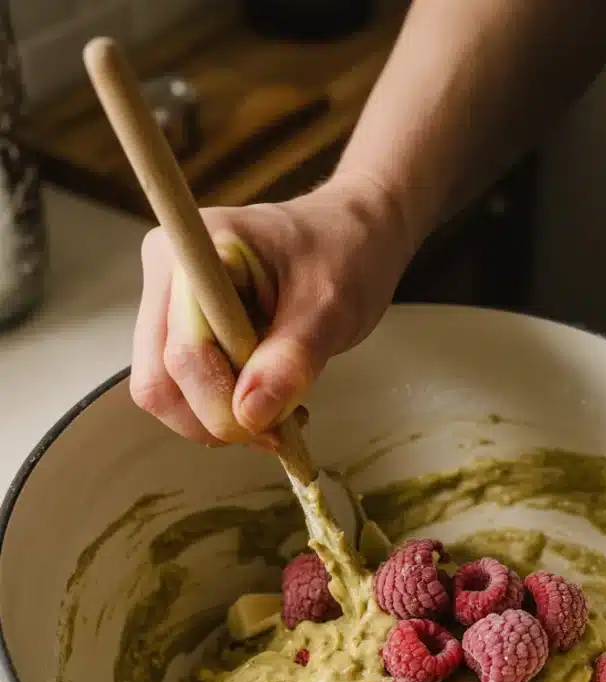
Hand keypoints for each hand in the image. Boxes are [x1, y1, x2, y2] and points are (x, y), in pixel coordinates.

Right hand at [131, 172, 411, 445]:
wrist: (353, 235)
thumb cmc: (345, 253)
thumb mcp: (332, 307)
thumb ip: (291, 360)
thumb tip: (249, 416)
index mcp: (192, 254)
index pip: (181, 353)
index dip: (218, 401)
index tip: (272, 424)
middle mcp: (166, 277)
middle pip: (159, 383)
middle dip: (216, 418)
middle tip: (278, 429)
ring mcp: (171, 307)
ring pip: (170, 395)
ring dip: (224, 419)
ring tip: (281, 413)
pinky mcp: (186, 331)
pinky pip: (188, 391)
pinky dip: (227, 411)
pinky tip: (270, 403)